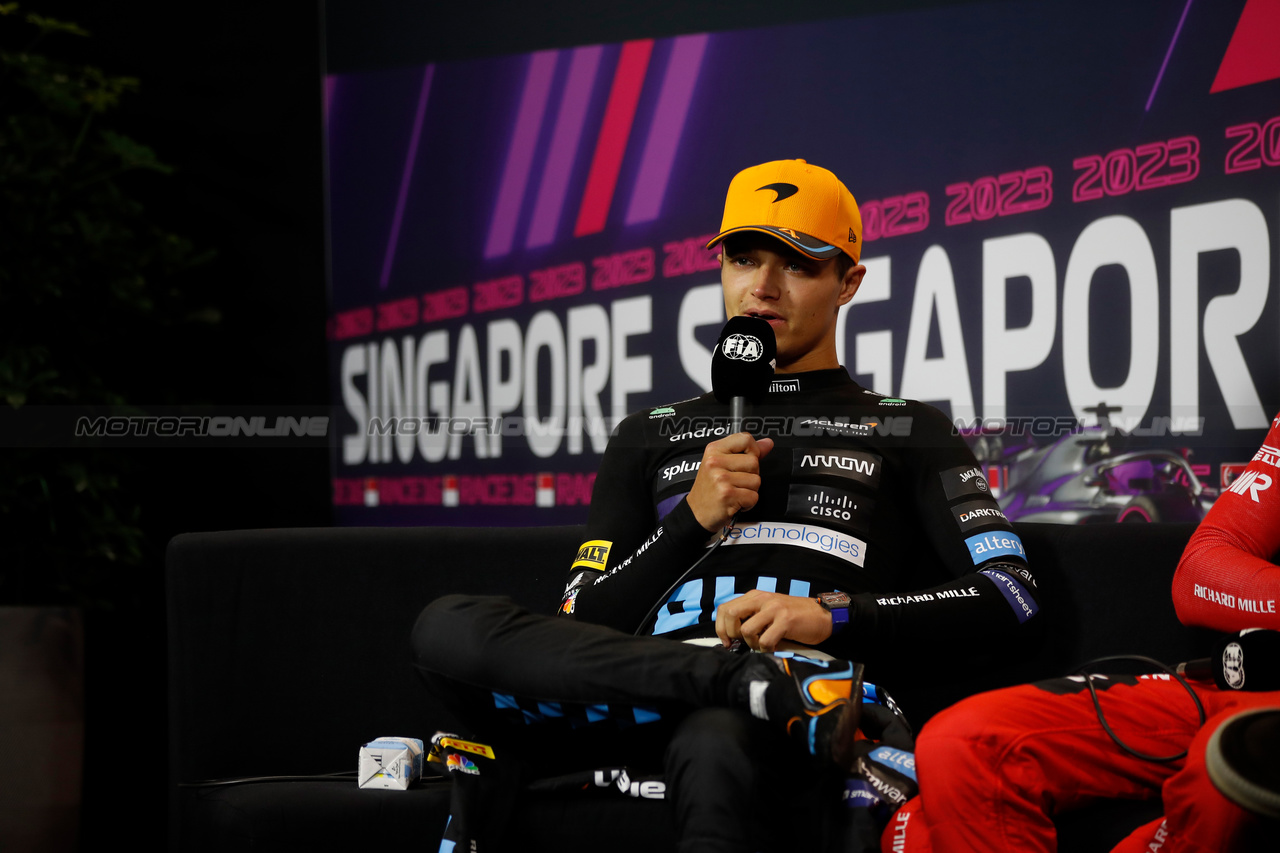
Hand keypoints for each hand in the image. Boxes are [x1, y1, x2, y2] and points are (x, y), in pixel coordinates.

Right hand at [686, 433, 773, 531]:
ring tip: (734, 492)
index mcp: (714, 449)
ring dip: (749, 490)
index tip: (744, 462)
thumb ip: (746, 451)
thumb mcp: (722, 463)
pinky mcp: (727, 494)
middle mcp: (715, 462)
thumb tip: (768, 443)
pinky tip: (735, 502)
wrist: (696, 512)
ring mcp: (721, 478)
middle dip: (750, 475)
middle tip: (734, 482)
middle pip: (754, 462)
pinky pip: (753, 496)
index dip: (752, 451)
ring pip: (756, 480)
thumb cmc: (710, 488)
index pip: (746, 439)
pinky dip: (748, 503)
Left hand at [715, 590, 831, 651]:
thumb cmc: (795, 616)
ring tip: (764, 644)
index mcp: (754, 596)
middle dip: (732, 634)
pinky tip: (775, 647)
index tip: (728, 641)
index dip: (721, 628)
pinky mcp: (785, 620)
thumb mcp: (768, 610)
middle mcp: (761, 599)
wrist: (823, 615)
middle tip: (744, 643)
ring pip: (746, 630)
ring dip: (752, 644)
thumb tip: (731, 636)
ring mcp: (774, 609)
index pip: (724, 609)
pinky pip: (765, 641)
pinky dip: (767, 649)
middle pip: (730, 615)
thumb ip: (751, 616)